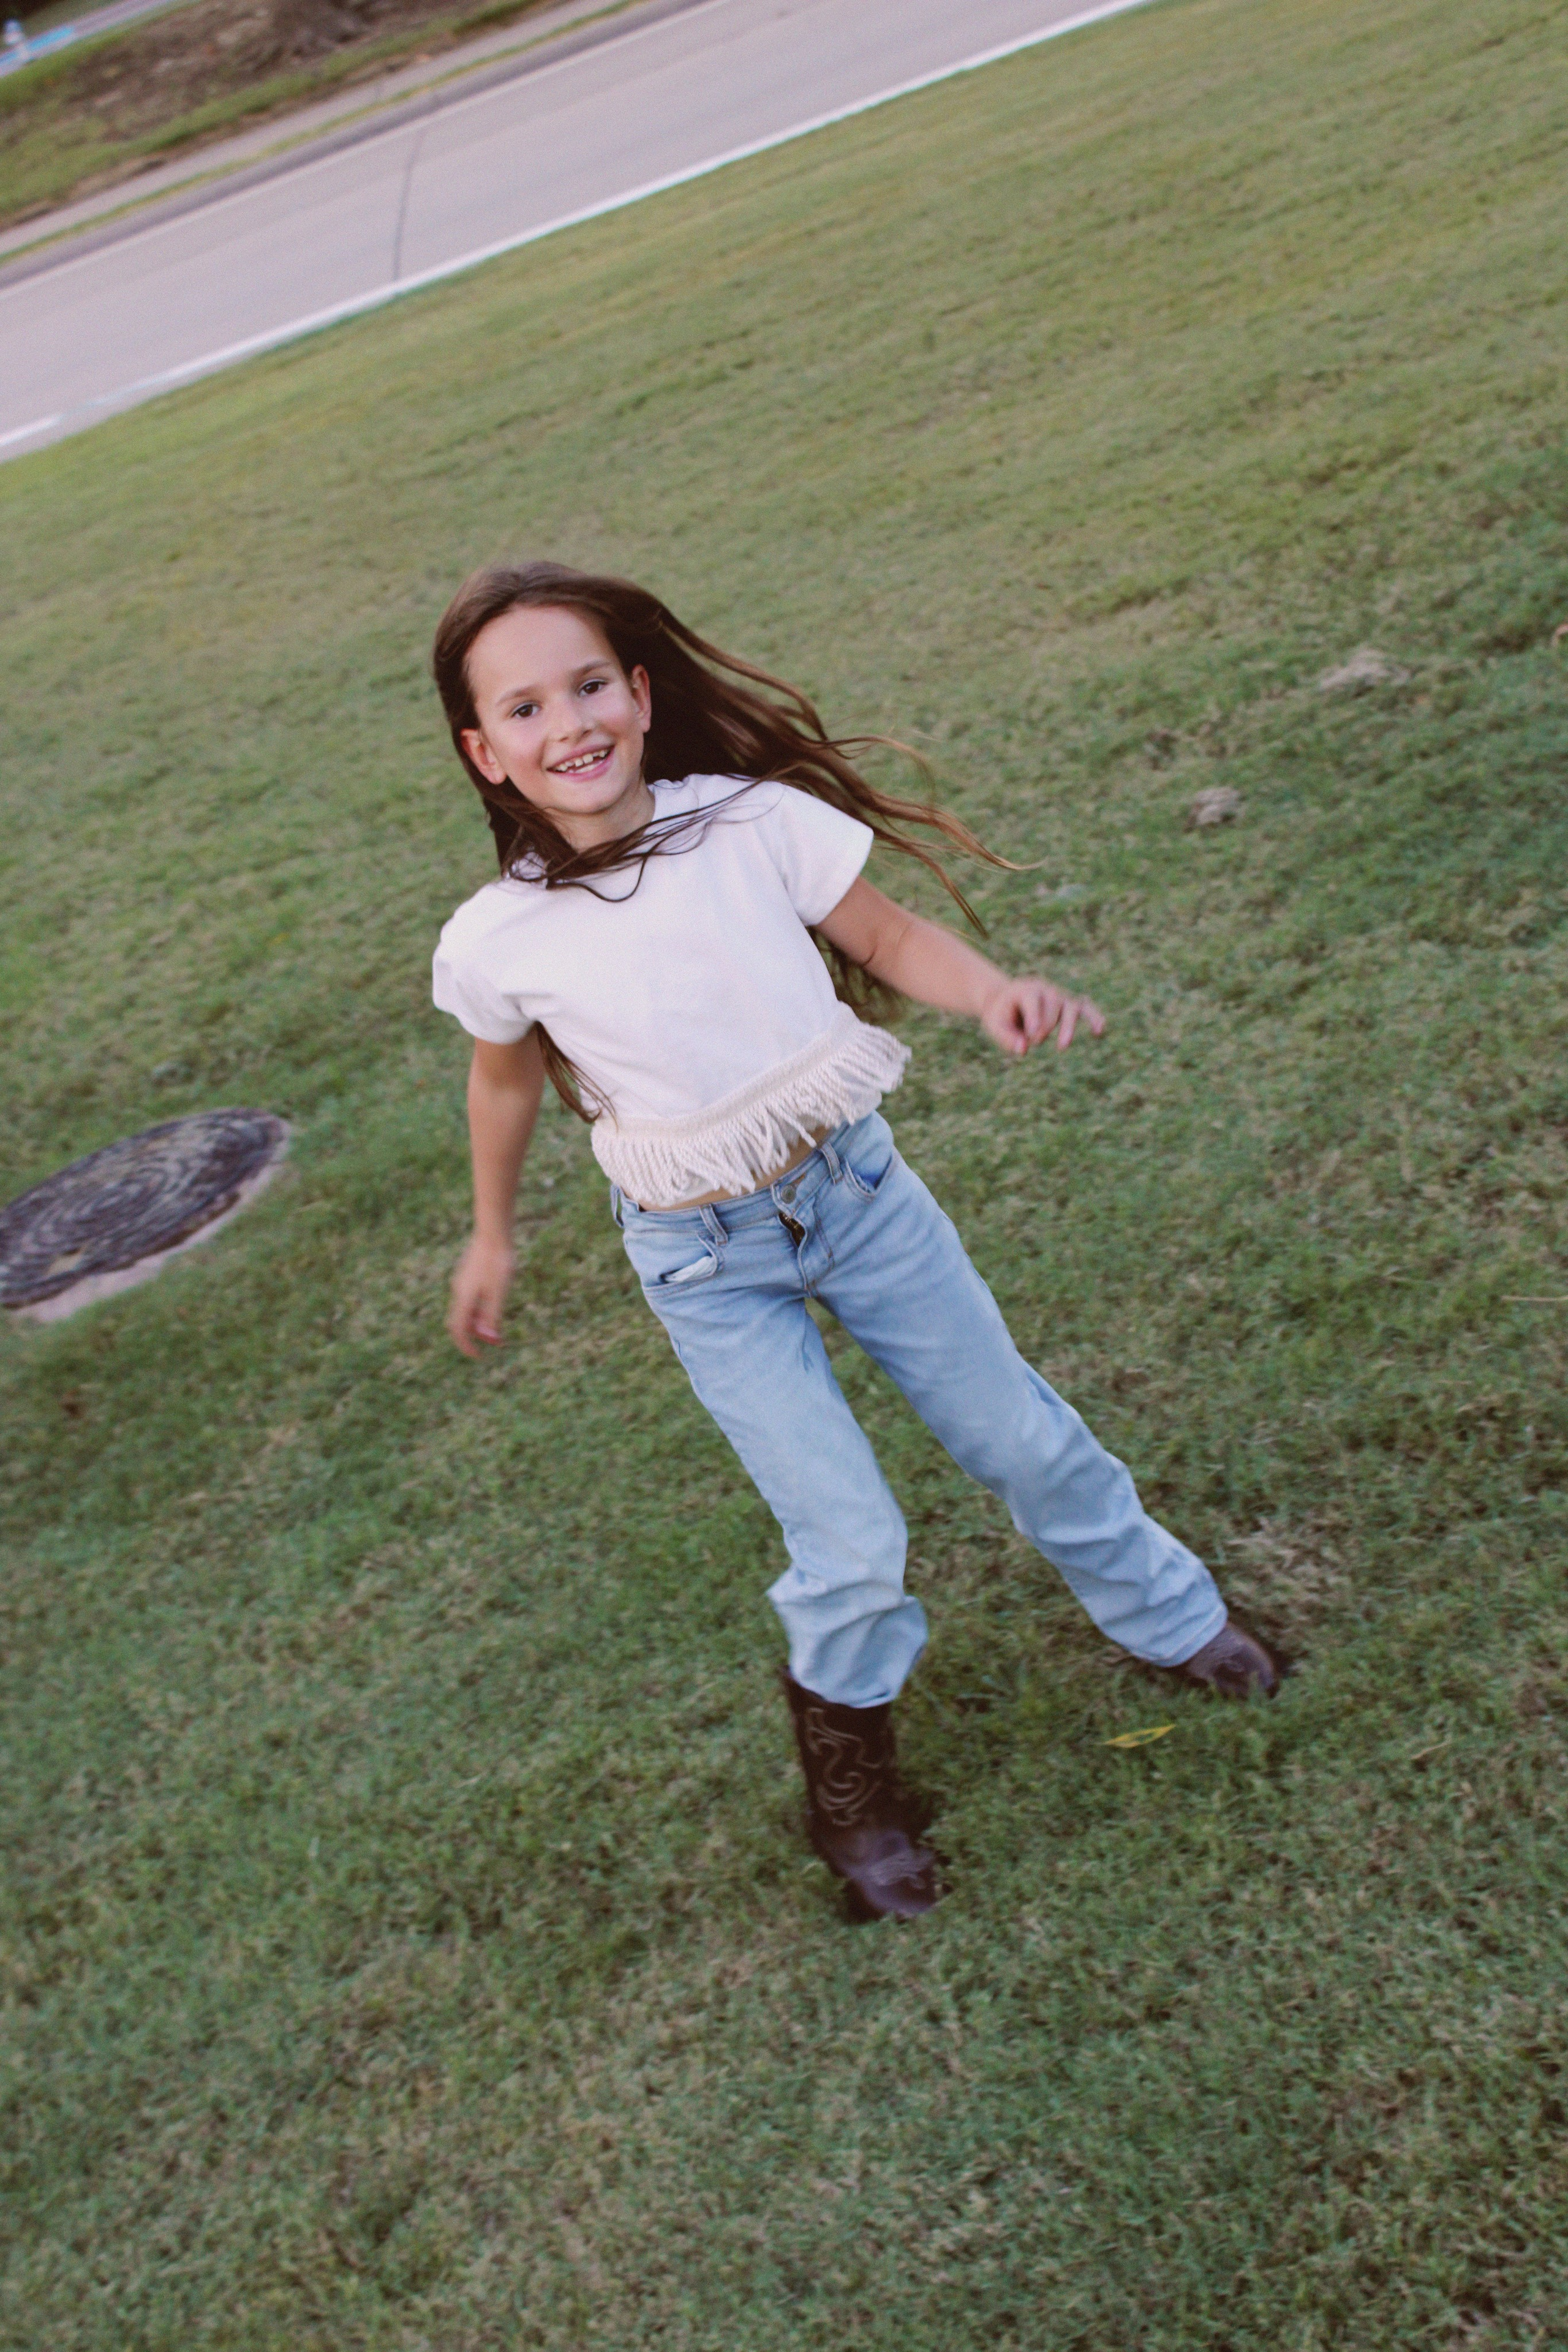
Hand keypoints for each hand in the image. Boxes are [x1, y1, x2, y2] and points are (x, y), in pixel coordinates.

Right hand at [448, 1235, 514, 1356]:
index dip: (467, 1346)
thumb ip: (493, 1315)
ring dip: (478, 1321)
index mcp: (464, 1297)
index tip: (479, 1356)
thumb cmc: (498, 1261)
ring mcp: (462, 1280)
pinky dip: (479, 1308)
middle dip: (474, 1335)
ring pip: (466, 1309)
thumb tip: (490, 1338)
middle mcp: (459, 1290)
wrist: (494, 1231)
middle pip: (460, 1321)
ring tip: (497, 1324)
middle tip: (495, 1342)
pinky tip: (494, 1303)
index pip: (458, 1330)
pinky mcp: (468, 1273)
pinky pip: (470, 1297)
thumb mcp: (500, 1291)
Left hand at [980, 976, 1105, 1057]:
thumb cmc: (1001, 1014)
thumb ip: (1005, 1038)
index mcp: (1025, 989)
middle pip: (1053, 1006)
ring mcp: (1059, 995)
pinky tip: (1099, 1031)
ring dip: (1068, 1027)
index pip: (1034, 1000)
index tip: (1030, 1034)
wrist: (1006, 1001)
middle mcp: (1046, 989)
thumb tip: (1023, 1050)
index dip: (1034, 1017)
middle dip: (1043, 1028)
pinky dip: (1093, 1017)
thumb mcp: (995, 1025)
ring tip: (1061, 1047)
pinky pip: (1085, 1008)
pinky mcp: (1069, 1004)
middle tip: (1032, 1041)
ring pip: (1072, 1006)